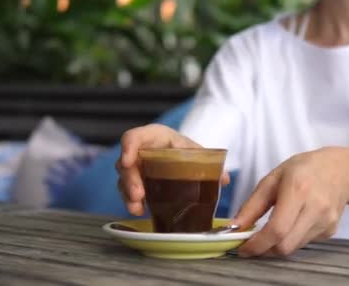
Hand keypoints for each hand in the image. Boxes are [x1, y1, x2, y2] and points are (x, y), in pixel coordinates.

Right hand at [115, 124, 229, 215]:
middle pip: (126, 162)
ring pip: (123, 180)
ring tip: (137, 208)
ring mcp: (136, 168)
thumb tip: (224, 179)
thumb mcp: (196, 152)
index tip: (128, 160)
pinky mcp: (136, 183)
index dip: (128, 147)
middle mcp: (140, 151)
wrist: (182, 156)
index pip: (133, 136)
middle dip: (130, 179)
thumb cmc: (185, 150)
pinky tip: (139, 211)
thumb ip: (210, 163)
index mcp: (154, 137)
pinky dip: (132, 202)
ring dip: (128, 194)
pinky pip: (127, 192)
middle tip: (138, 194)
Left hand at [232, 147, 348, 256]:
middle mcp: (315, 208)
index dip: (257, 244)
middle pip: (285, 245)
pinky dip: (292, 238)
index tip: (243, 247)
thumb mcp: (273, 178)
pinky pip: (304, 242)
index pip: (277, 229)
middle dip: (265, 249)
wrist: (341, 170)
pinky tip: (294, 221)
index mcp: (298, 190)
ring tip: (272, 228)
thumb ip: (252, 204)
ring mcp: (326, 221)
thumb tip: (235, 228)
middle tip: (253, 242)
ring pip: (294, 247)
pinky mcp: (331, 231)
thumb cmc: (303, 169)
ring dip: (277, 244)